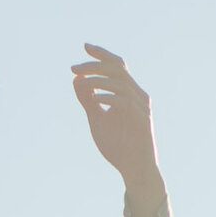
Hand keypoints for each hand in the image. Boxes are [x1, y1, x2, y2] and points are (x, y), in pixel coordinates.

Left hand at [71, 44, 164, 215]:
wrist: (134, 169)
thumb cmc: (118, 146)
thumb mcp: (97, 119)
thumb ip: (88, 100)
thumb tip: (76, 79)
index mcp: (128, 92)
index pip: (117, 65)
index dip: (102, 54)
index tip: (85, 47)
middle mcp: (137, 95)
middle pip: (118, 68)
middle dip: (95, 64)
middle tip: (74, 67)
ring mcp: (141, 106)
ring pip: (120, 81)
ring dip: (98, 78)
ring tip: (81, 80)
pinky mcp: (141, 119)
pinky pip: (124, 100)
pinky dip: (108, 96)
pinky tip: (94, 98)